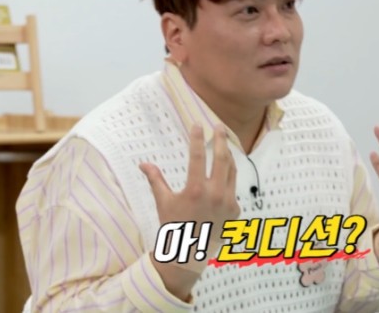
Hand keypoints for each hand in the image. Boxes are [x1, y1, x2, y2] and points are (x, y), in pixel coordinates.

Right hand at [139, 124, 239, 298]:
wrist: (189, 253)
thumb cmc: (173, 225)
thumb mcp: (163, 202)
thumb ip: (156, 180)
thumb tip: (143, 163)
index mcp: (195, 190)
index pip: (197, 156)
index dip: (197, 138)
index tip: (197, 124)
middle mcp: (215, 194)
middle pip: (222, 158)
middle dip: (220, 139)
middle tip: (219, 126)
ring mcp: (228, 202)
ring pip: (231, 171)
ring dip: (228, 155)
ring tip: (224, 144)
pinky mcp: (235, 211)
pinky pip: (233, 188)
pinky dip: (227, 179)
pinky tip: (222, 174)